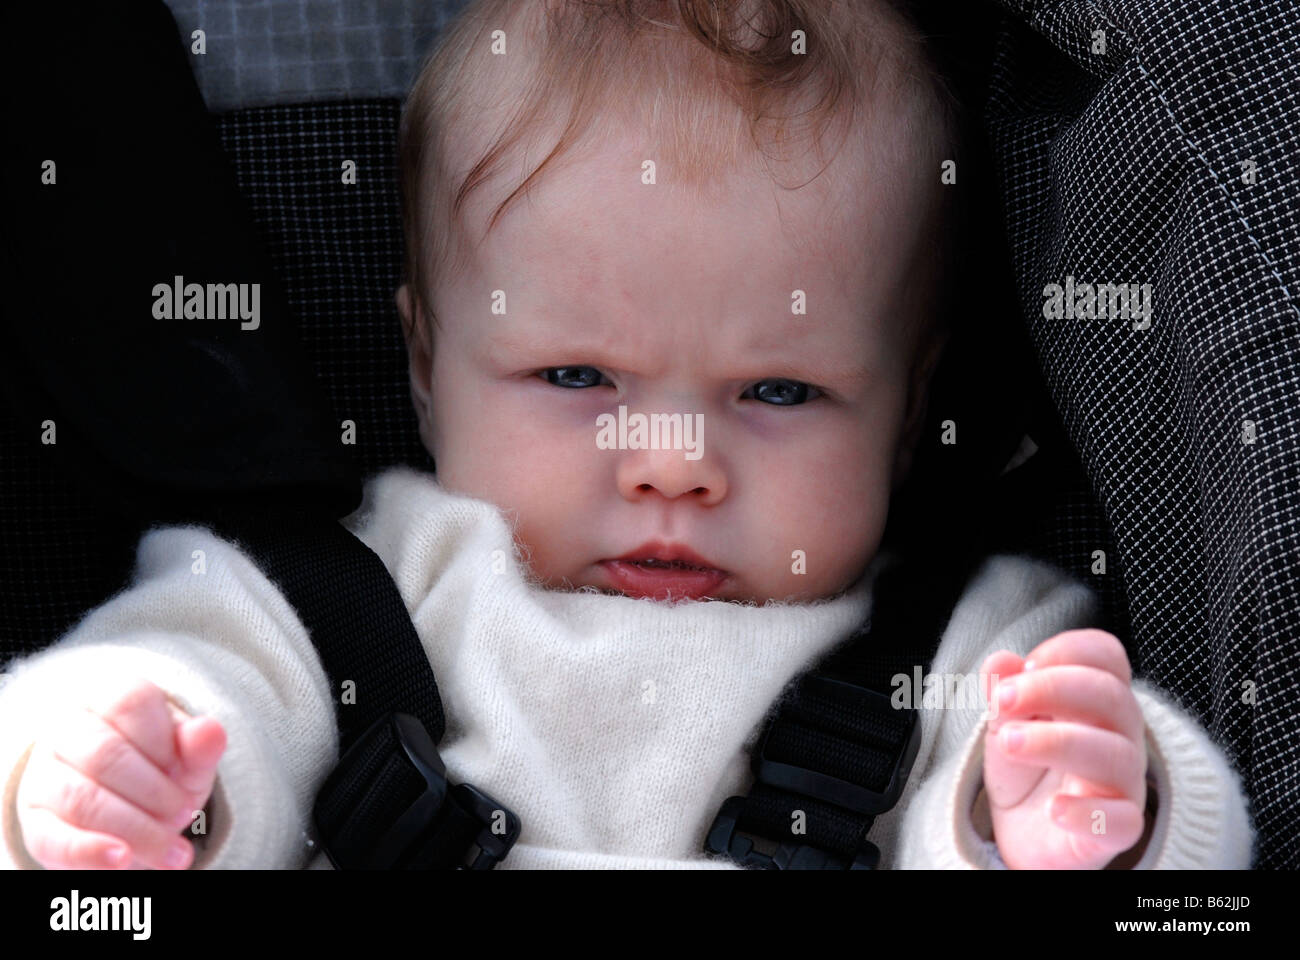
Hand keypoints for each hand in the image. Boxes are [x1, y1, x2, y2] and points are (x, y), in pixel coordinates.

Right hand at [16, 677, 226, 869]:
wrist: (122, 807)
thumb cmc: (158, 770)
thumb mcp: (187, 758)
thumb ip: (200, 747)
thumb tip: (210, 731)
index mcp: (106, 696)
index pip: (131, 704)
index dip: (165, 744)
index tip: (186, 775)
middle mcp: (67, 728)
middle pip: (107, 755)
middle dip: (155, 793)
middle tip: (184, 816)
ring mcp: (44, 774)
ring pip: (82, 798)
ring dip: (135, 829)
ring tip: (172, 852)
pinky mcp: (35, 821)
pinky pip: (53, 837)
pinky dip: (90, 851)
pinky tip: (122, 859)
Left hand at [979, 629, 1146, 868]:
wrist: (1025, 831)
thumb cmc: (1027, 765)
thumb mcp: (1007, 722)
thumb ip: (1005, 690)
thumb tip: (1000, 661)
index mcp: (1097, 700)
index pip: (1106, 657)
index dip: (1067, 651)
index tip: (1023, 667)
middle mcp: (1119, 736)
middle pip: (1111, 697)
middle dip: (1052, 689)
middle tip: (1002, 701)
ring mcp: (1123, 783)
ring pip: (1115, 755)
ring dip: (1056, 742)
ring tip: (1008, 743)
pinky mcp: (1116, 830)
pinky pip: (1122, 821)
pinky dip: (1088, 813)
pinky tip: (1053, 808)